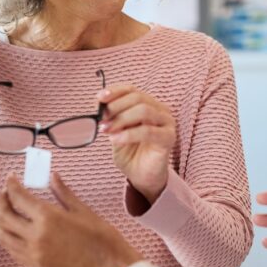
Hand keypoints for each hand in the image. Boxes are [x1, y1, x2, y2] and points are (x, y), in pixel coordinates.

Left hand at [0, 173, 140, 266]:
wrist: (111, 266)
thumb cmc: (101, 236)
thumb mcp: (82, 210)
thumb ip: (62, 193)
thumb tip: (52, 177)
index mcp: (48, 218)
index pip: (18, 198)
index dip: (11, 185)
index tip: (11, 178)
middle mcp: (36, 236)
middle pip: (5, 216)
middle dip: (2, 201)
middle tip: (6, 193)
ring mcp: (34, 254)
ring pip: (4, 236)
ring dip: (0, 221)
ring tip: (6, 211)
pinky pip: (13, 251)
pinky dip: (8, 239)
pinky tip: (14, 231)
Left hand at [98, 84, 175, 203]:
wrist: (141, 176)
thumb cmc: (130, 153)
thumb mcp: (116, 132)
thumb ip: (111, 118)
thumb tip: (98, 106)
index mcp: (148, 104)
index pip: (132, 90)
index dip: (115, 91)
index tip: (98, 98)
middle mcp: (160, 110)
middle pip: (137, 98)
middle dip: (116, 106)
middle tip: (101, 118)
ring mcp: (166, 123)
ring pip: (144, 111)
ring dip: (121, 119)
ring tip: (107, 130)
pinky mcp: (168, 138)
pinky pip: (148, 131)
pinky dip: (128, 134)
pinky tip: (116, 139)